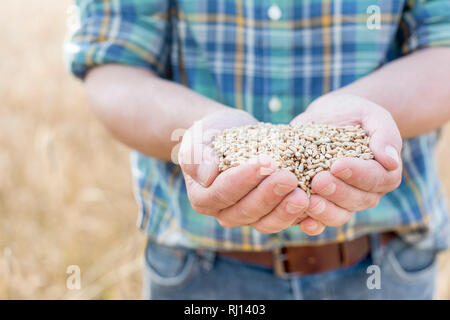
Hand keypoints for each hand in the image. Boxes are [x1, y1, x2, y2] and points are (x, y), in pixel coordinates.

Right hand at [178, 108, 309, 233]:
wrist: (230, 135)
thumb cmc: (210, 134)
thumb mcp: (197, 137)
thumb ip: (196, 155)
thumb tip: (207, 174)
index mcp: (203, 197)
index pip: (223, 193)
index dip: (243, 180)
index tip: (264, 163)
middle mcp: (225, 213)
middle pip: (247, 211)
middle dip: (269, 195)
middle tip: (289, 177)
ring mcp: (249, 216)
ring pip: (266, 222)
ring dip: (286, 211)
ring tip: (304, 195)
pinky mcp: (270, 214)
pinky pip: (284, 221)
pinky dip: (300, 219)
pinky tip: (315, 209)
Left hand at [290, 93, 402, 234]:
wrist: (328, 118)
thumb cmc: (353, 114)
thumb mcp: (371, 115)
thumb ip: (384, 134)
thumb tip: (391, 161)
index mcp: (384, 172)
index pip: (376, 179)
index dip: (357, 174)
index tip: (337, 165)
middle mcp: (367, 192)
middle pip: (358, 200)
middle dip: (337, 192)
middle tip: (318, 180)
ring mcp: (344, 201)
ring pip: (340, 215)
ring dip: (324, 211)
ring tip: (308, 200)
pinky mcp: (323, 204)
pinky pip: (320, 222)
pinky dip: (312, 224)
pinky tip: (302, 221)